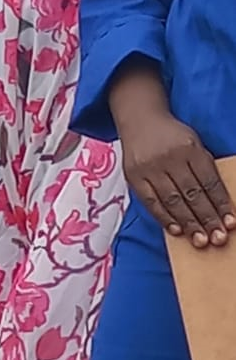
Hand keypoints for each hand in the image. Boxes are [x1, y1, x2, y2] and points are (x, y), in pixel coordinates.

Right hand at [122, 111, 235, 247]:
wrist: (139, 118)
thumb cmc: (171, 136)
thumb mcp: (193, 143)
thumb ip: (204, 169)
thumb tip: (218, 203)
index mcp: (188, 147)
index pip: (209, 181)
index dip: (221, 204)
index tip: (231, 223)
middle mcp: (168, 157)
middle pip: (192, 193)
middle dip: (207, 219)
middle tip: (219, 238)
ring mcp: (149, 167)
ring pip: (172, 200)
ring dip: (189, 223)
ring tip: (201, 240)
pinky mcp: (133, 176)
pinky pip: (151, 202)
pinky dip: (164, 218)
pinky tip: (177, 230)